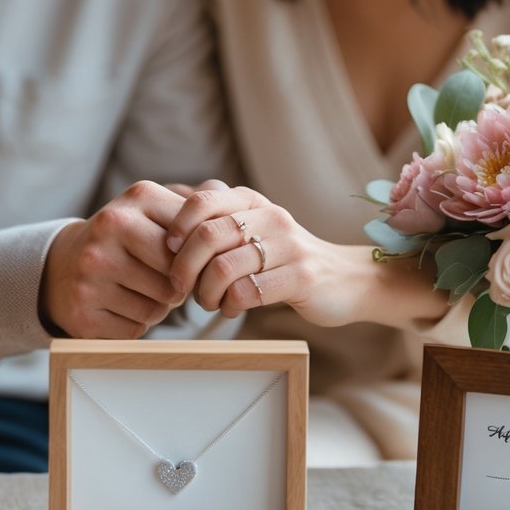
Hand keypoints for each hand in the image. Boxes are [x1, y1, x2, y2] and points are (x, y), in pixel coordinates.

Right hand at [41, 181, 188, 338]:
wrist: (63, 265)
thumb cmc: (124, 239)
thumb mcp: (155, 211)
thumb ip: (195, 213)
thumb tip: (235, 221)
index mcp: (137, 198)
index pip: (191, 243)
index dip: (195, 261)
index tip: (186, 262)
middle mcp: (108, 230)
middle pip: (175, 278)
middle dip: (178, 286)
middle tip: (165, 280)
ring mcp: (90, 271)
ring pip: (157, 309)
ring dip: (159, 307)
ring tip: (141, 291)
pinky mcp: (82, 310)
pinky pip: (135, 329)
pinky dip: (136, 324)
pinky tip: (121, 306)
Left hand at [167, 187, 355, 325]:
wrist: (346, 279)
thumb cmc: (285, 260)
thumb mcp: (253, 231)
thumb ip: (217, 225)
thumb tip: (163, 232)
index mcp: (253, 201)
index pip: (201, 201)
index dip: (177, 228)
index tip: (170, 254)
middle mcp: (271, 216)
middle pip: (207, 236)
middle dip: (184, 268)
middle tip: (181, 287)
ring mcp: (289, 246)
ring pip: (223, 267)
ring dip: (205, 292)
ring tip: (209, 301)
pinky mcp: (302, 276)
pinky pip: (248, 292)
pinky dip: (230, 305)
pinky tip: (233, 308)